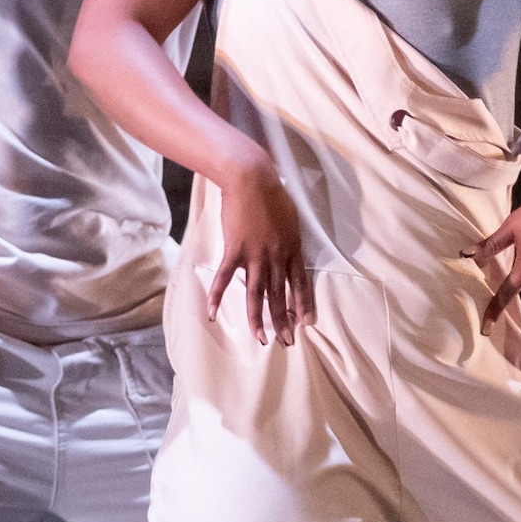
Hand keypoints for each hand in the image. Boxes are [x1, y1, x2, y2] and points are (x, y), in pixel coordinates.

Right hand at [199, 156, 314, 344]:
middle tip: (287, 342)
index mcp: (292, 248)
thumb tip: (289, 250)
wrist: (252, 179)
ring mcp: (255, 255)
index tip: (306, 323)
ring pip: (257, 294)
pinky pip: (225, 279)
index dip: (303, 305)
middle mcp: (276, 256)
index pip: (300, 284)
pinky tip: (213, 314)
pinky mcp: (234, 250)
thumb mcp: (291, 218)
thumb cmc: (273, 193)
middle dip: (284, 320)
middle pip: (280, 295)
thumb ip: (289, 238)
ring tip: (261, 339)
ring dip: (258, 319)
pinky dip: (218, 297)